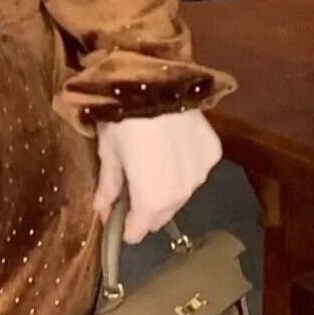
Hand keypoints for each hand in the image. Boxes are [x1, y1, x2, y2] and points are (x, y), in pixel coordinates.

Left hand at [93, 106, 224, 243]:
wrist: (157, 83)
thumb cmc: (123, 120)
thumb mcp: (109, 153)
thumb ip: (108, 187)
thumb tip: (100, 210)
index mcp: (151, 201)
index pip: (139, 231)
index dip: (126, 228)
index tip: (118, 219)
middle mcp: (181, 195)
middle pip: (162, 214)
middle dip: (147, 209)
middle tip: (133, 188)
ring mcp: (201, 174)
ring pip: (182, 193)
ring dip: (169, 188)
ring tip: (155, 164)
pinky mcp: (213, 153)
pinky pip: (197, 169)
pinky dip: (186, 165)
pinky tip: (173, 147)